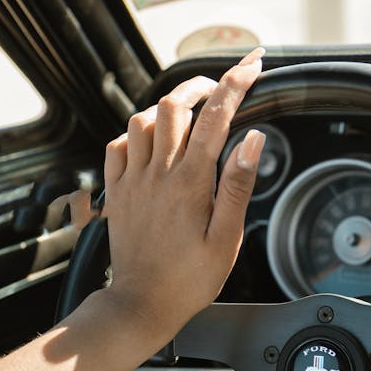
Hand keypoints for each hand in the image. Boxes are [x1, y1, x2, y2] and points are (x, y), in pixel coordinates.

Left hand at [98, 49, 265, 356]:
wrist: (141, 306)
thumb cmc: (189, 280)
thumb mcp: (226, 238)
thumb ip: (238, 185)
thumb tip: (253, 139)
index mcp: (190, 184)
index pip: (216, 117)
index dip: (237, 83)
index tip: (254, 64)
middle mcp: (157, 174)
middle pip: (174, 104)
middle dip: (201, 84)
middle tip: (221, 86)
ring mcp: (132, 181)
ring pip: (143, 119)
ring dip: (168, 107)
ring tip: (190, 113)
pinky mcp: (116, 193)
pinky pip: (118, 145)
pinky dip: (137, 133)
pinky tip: (152, 142)